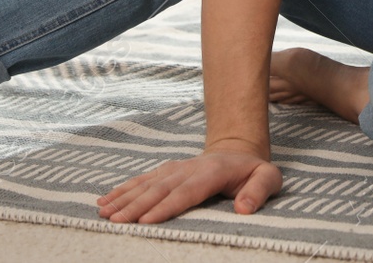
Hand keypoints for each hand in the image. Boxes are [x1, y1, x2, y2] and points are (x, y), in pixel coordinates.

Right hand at [97, 142, 282, 223]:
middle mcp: (188, 168)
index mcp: (212, 172)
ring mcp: (174, 168)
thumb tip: (244, 208)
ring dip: (123, 198)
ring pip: (145, 184)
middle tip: (115, 221)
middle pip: (159, 189)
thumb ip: (259, 192)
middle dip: (136, 206)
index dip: (166, 206)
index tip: (146, 220)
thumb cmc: (254, 172)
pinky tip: (104, 200)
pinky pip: (141, 181)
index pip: (186, 192)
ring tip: (103, 212)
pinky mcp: (165, 171)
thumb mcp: (269, 178)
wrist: (239, 151)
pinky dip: (122, 190)